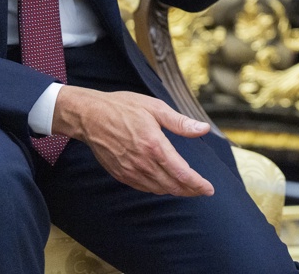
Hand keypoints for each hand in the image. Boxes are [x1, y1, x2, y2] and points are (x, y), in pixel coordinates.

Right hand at [52, 86, 213, 196]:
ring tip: (187, 188)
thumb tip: (203, 129)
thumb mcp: (155, 108)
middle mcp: (143, 162)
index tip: (209, 189)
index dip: (197, 184)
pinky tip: (164, 184)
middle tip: (202, 190)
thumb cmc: (122, 107)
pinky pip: (144, 188)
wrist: (89, 116)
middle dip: (190, 190)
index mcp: (154, 145)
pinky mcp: (121, 174)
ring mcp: (130, 171)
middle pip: (172, 185)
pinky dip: (158, 189)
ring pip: (159, 189)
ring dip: (175, 191)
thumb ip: (180, 122)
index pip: (182, 173)